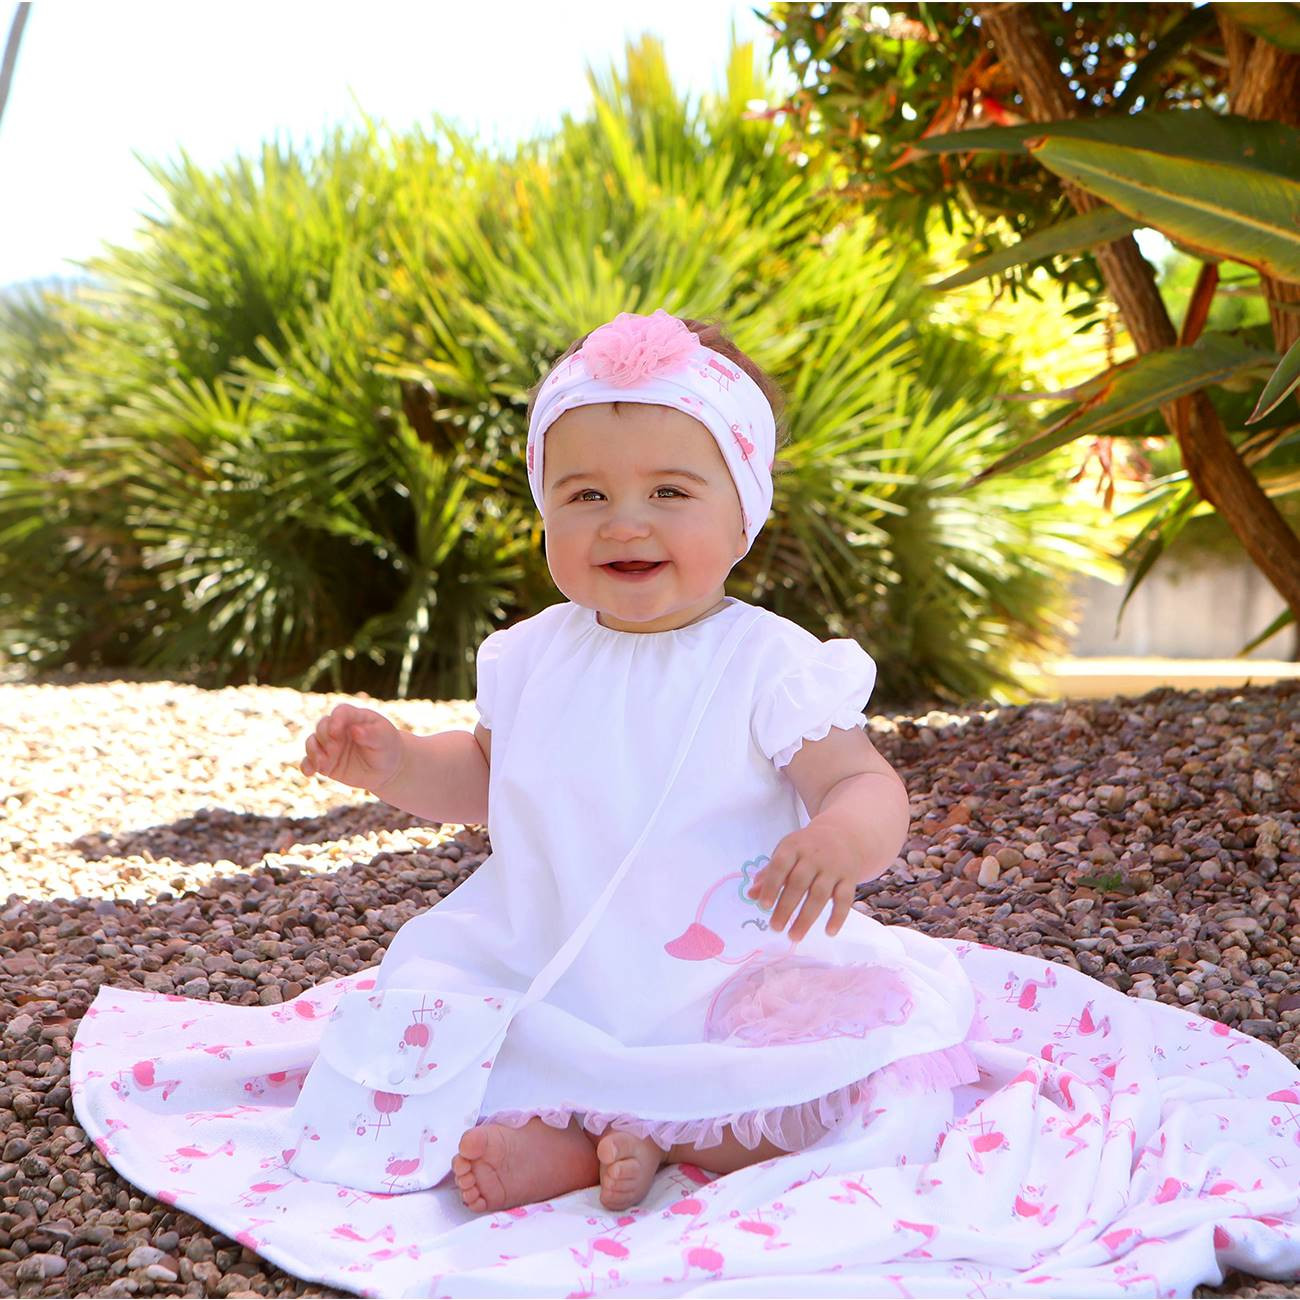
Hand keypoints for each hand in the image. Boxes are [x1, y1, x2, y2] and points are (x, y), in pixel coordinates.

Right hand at [300, 704, 402, 791]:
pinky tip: (310, 772)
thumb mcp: (384, 738)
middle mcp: (338, 729)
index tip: (336, 731)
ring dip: (314, 752)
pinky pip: (309, 761)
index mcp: (354, 717)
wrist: (386, 769)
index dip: (336, 720)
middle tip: (334, 750)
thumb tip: (355, 730)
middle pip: (322, 726)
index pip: (341, 712)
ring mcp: (330, 745)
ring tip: (323, 764)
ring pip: (312, 743)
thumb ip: (371, 733)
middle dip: (325, 738)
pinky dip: (307, 766)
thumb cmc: (387, 747)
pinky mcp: (325, 761)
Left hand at [747, 821, 858, 941]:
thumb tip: (751, 895)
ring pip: (820, 894)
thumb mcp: (786, 853)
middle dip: (786, 907)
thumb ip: (769, 874)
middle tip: (775, 928)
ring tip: (794, 936)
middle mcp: (814, 856)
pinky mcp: (850, 878)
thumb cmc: (807, 848)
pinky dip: (838, 917)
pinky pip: (844, 899)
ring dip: (806, 918)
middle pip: (799, 883)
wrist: (843, 834)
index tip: (764, 906)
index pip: (780, 865)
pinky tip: (829, 932)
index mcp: (794, 847)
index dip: (771, 885)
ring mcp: (833, 867)